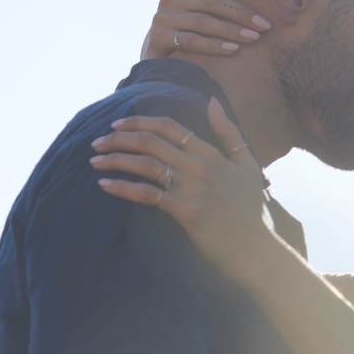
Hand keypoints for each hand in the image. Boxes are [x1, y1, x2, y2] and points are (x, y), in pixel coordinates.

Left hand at [91, 98, 276, 286]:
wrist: (259, 252)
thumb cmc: (254, 214)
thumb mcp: (250, 168)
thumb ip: (231, 135)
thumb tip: (213, 102)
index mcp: (213, 155)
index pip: (170, 127)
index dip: (139, 122)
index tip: (117, 124)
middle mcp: (201, 166)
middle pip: (150, 141)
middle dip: (118, 138)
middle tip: (97, 142)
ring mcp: (193, 188)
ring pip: (144, 164)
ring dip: (115, 159)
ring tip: (94, 161)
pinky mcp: (185, 212)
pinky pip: (146, 194)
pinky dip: (122, 187)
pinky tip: (104, 185)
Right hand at [140, 0, 270, 59]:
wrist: (158, 57)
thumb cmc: (186, 23)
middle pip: (211, 1)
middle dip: (241, 12)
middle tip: (265, 24)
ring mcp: (163, 17)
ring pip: (203, 22)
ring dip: (232, 30)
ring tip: (255, 37)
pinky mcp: (159, 37)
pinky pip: (192, 41)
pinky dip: (215, 45)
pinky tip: (234, 50)